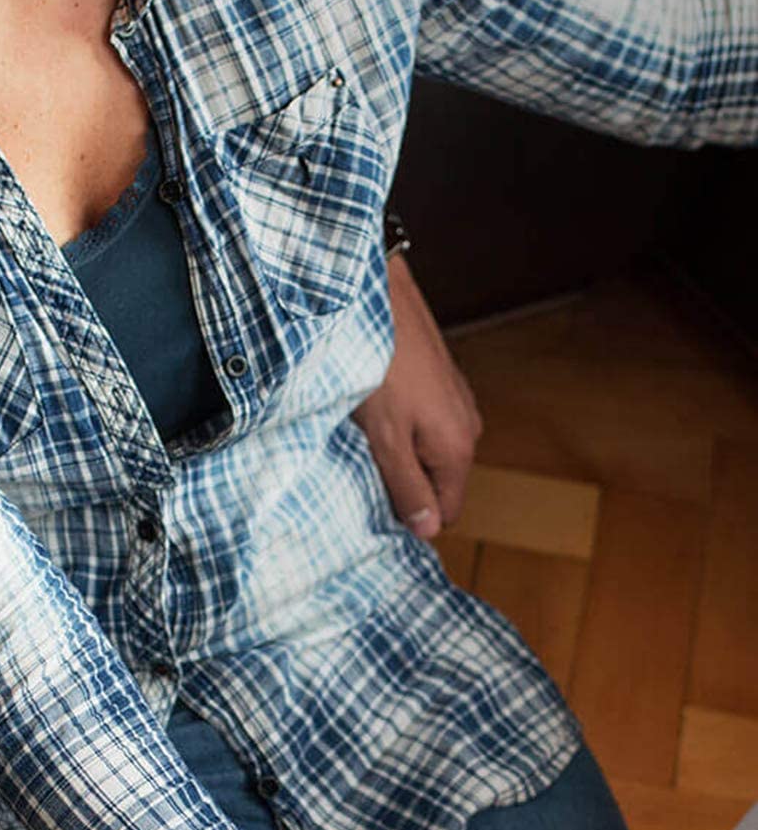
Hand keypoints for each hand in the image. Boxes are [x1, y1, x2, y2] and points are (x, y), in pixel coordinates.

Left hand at [352, 255, 481, 539]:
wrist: (379, 298)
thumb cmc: (379, 369)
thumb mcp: (386, 439)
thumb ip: (407, 486)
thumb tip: (429, 531)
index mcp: (458, 448)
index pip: (446, 511)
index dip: (411, 519)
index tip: (374, 512)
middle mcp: (467, 427)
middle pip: (436, 483)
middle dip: (402, 487)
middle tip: (360, 473)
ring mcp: (457, 402)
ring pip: (427, 453)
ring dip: (397, 456)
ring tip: (362, 441)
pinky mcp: (441, 383)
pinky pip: (423, 425)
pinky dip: (398, 429)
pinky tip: (371, 415)